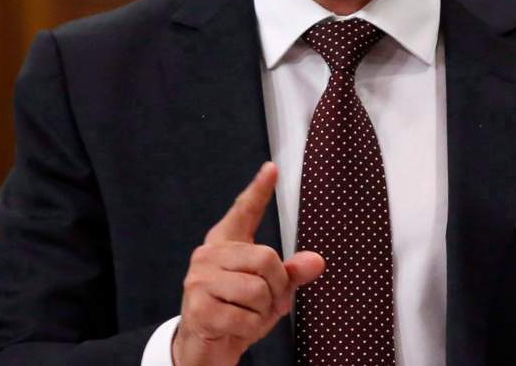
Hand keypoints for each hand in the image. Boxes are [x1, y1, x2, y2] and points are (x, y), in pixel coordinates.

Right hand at [173, 162, 325, 365]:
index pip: (244, 211)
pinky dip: (249, 330)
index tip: (272, 168)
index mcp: (225, 243)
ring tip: (250, 316)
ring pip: (257, 290)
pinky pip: (245, 318)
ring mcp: (199, 281)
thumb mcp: (269, 292)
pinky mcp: (198, 308)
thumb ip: (291, 273)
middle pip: (266, 258)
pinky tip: (236, 329)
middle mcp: (208, 255)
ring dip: (262, 312)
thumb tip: (316, 261)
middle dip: (278, 287)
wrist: (204, 348)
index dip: (259, 190)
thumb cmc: (237, 314)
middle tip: (272, 304)